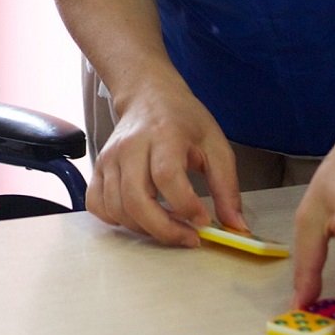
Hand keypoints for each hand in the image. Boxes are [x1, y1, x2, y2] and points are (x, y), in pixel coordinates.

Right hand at [87, 86, 241, 246]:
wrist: (149, 97)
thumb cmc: (184, 120)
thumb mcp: (216, 145)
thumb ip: (227, 187)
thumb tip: (236, 226)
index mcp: (163, 136)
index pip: (166, 176)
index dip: (185, 205)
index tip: (203, 222)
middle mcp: (130, 147)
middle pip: (136, 200)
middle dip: (164, 230)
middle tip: (188, 238)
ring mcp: (109, 159)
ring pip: (118, 208)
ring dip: (145, 229)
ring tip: (170, 226)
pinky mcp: (98, 169)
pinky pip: (98, 205)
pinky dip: (117, 220)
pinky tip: (140, 217)